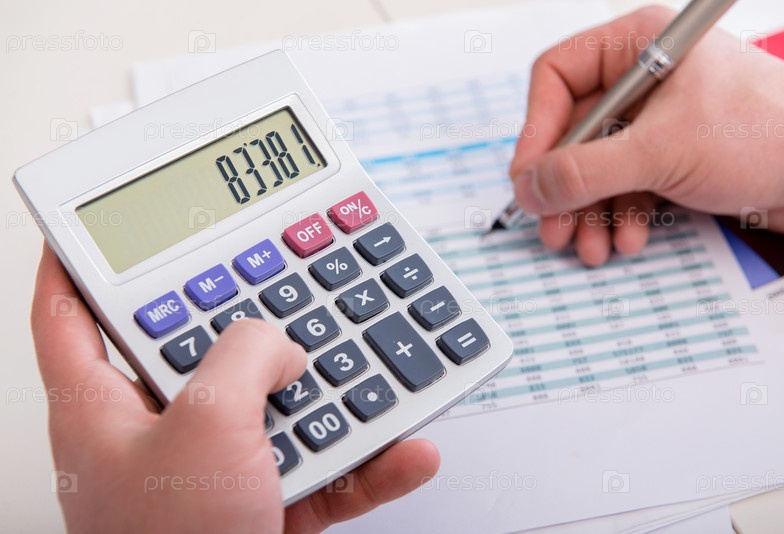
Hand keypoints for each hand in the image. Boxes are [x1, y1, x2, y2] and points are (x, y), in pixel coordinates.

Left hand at [32, 245, 438, 532]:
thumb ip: (246, 358)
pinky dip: (367, 461)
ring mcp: (214, 471)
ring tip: (371, 365)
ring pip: (276, 408)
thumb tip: (285, 344)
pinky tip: (404, 448)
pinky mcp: (262, 505)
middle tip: (286, 280)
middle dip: (252, 317)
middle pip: (201, 349)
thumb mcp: (207, 425)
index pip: (70, 314)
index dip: (76, 264)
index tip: (96, 231)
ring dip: (333, 393)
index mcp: (104, 406)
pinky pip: (321, 468)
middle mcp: (156, 433)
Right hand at [510, 6, 783, 265]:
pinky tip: (626, 237)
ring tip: (589, 245)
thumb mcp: (661, 151)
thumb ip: (585, 171)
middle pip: (573, 132)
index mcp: (637, 46)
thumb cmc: (769, 133)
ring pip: (596, 166)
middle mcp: (641, 79)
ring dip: (589, 211)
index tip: (527, 179)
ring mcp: (656, 119)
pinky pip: (624, 184)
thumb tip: (530, 187)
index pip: (557, 79)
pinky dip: (620, 214)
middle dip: (564, 188)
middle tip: (551, 226)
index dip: (536, 132)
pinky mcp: (670, 155)